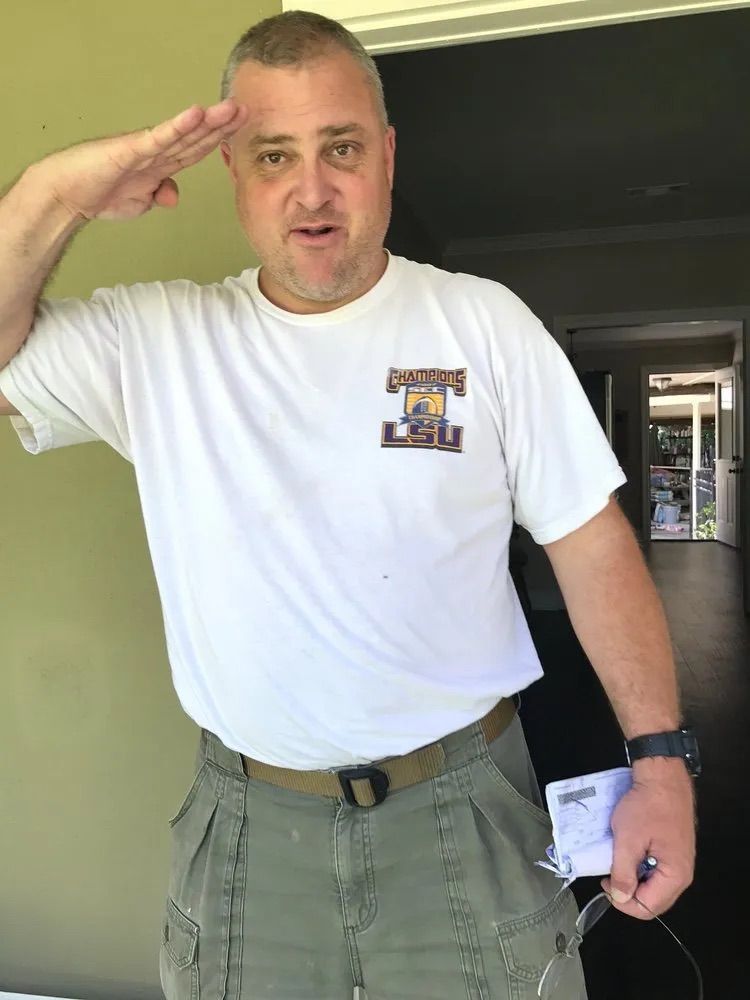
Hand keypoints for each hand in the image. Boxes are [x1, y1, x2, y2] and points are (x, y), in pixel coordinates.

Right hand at [30, 99, 247, 221]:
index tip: (240, 128)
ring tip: (230, 108)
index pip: (195, 150)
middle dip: (221, 125)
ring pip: (182, 134)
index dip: (218, 139)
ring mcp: (143, 149)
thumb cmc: (98, 194)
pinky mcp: (129, 150)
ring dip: (207, 122)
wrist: (68, 195)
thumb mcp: (138, 202)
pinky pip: (158, 137)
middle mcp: (155, 153)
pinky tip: (194, 115)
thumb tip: (173, 195)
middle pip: (194, 137)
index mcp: (160, 165)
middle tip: (245, 109)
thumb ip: (158, 195)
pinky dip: (177, 127)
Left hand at [601, 758, 695, 919]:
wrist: (662, 776)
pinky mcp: (673, 849)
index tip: (605, 884)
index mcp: (675, 876)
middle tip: (608, 875)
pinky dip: (640, 866)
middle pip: (653, 900)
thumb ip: (623, 872)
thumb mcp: (627, 840)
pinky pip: (655, 869)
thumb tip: (620, 897)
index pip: (648, 908)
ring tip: (616, 862)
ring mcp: (679, 861)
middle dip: (628, 892)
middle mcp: (682, 874)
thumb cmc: (647, 806)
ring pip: (653, 885)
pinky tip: (628, 852)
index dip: (623, 902)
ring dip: (633, 878)